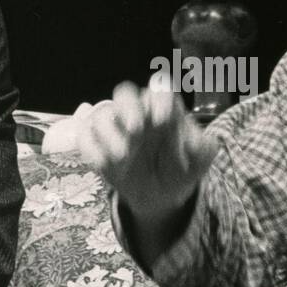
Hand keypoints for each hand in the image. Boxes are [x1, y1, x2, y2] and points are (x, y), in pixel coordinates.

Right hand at [75, 81, 218, 227]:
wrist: (162, 197)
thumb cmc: (181, 168)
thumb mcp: (200, 160)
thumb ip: (202, 147)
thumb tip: (192, 138)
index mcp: (163, 108)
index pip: (159, 90)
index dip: (160, 98)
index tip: (164, 120)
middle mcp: (137, 113)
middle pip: (124, 93)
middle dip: (128, 108)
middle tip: (136, 129)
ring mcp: (114, 129)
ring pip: (101, 116)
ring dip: (110, 136)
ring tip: (124, 158)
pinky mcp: (97, 146)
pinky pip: (85, 139)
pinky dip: (92, 151)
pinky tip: (108, 165)